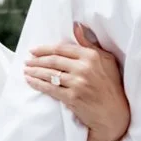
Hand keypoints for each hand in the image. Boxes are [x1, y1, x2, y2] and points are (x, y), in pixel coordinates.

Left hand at [24, 22, 129, 140]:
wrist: (114, 113)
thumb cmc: (111, 85)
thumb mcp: (107, 60)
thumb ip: (90, 44)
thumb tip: (76, 26)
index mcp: (91, 56)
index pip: (62, 48)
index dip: (45, 49)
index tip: (34, 50)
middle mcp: (83, 68)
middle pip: (53, 60)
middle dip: (37, 60)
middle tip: (27, 60)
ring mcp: (77, 83)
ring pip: (50, 73)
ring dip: (35, 71)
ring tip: (26, 70)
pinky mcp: (72, 97)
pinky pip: (50, 88)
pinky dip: (38, 84)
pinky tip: (30, 81)